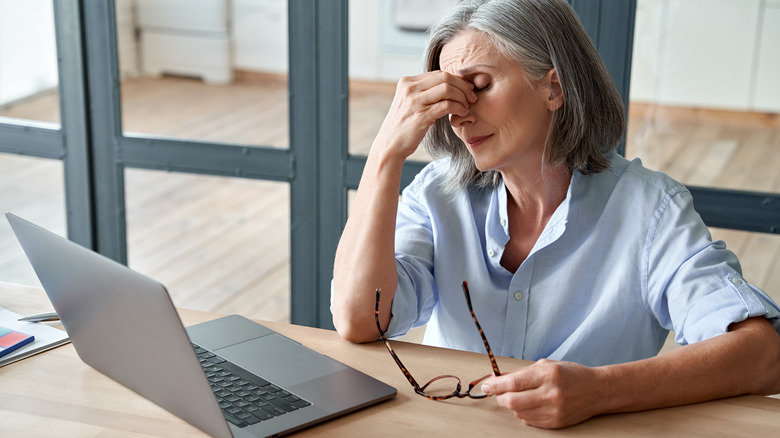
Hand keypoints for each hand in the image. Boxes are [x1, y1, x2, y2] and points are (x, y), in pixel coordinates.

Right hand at [373, 71, 476, 160]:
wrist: (390, 145)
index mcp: (407, 82)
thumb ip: (424, 91)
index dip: (456, 80)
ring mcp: (414, 102)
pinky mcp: (421, 116)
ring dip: (462, 97)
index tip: (467, 89)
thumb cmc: (404, 125)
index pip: (438, 73)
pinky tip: (462, 113)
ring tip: (466, 106)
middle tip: (472, 97)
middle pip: (445, 78)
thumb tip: (449, 84)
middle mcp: (409, 88)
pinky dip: (459, 108)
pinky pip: (447, 105)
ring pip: (447, 89)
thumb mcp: (410, 102)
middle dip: (463, 86)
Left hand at [481, 359, 608, 428]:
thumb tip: (498, 378)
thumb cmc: (571, 374)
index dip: (495, 385)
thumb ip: (522, 373)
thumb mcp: (547, 365)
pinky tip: (530, 405)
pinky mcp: (556, 422)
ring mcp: (554, 410)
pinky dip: (524, 413)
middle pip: (513, 401)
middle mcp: (551, 393)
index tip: (487, 385)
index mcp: (548, 375)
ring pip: (519, 412)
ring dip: (513, 405)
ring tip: (520, 397)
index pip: (514, 382)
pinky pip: (529, 421)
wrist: (597, 390)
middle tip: (500, 393)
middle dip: (501, 397)